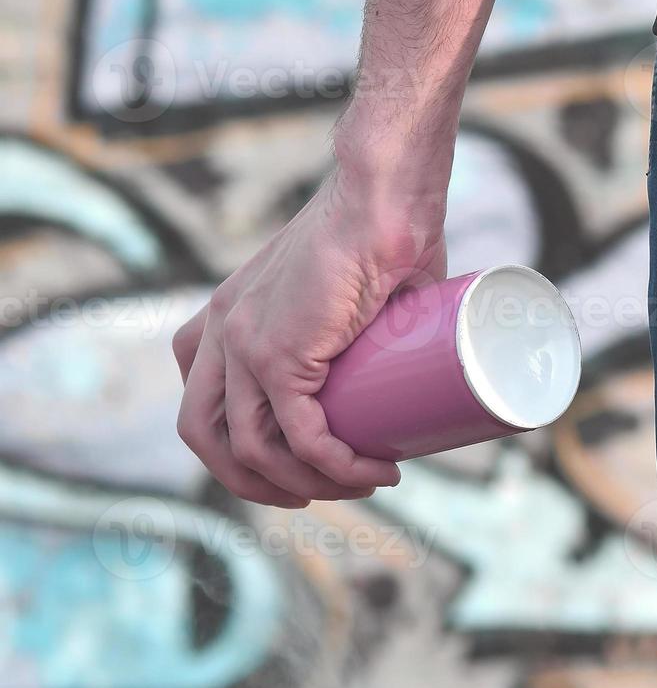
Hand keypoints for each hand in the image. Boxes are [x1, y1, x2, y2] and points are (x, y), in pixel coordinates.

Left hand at [174, 170, 446, 506]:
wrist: (386, 195)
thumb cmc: (387, 228)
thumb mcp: (355, 285)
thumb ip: (367, 321)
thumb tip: (418, 362)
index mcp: (227, 315)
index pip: (207, 401)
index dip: (243, 446)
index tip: (301, 463)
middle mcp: (219, 330)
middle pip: (207, 434)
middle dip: (256, 481)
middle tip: (318, 491)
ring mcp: (241, 342)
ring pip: (249, 448)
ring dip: (303, 483)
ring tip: (360, 484)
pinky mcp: (276, 352)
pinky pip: (296, 435)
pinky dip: (333, 465)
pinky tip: (367, 473)